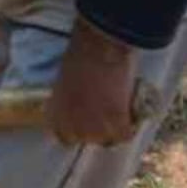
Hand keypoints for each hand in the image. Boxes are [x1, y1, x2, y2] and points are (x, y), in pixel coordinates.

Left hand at [46, 17, 138, 146]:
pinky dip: (131, 125)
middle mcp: (72, 126)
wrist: (97, 47)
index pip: (64, 138)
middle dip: (97, 128)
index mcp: (54, 115)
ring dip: (115, 128)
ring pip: (109, 139)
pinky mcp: (116, 124)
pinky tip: (131, 113)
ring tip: (120, 111)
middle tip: (106, 113)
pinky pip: (126, 134)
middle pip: (89, 139)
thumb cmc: (79, 57)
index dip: (78, 129)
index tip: (87, 121)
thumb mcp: (65, 83)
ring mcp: (94, 128)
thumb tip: (80, 107)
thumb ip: (69, 100)